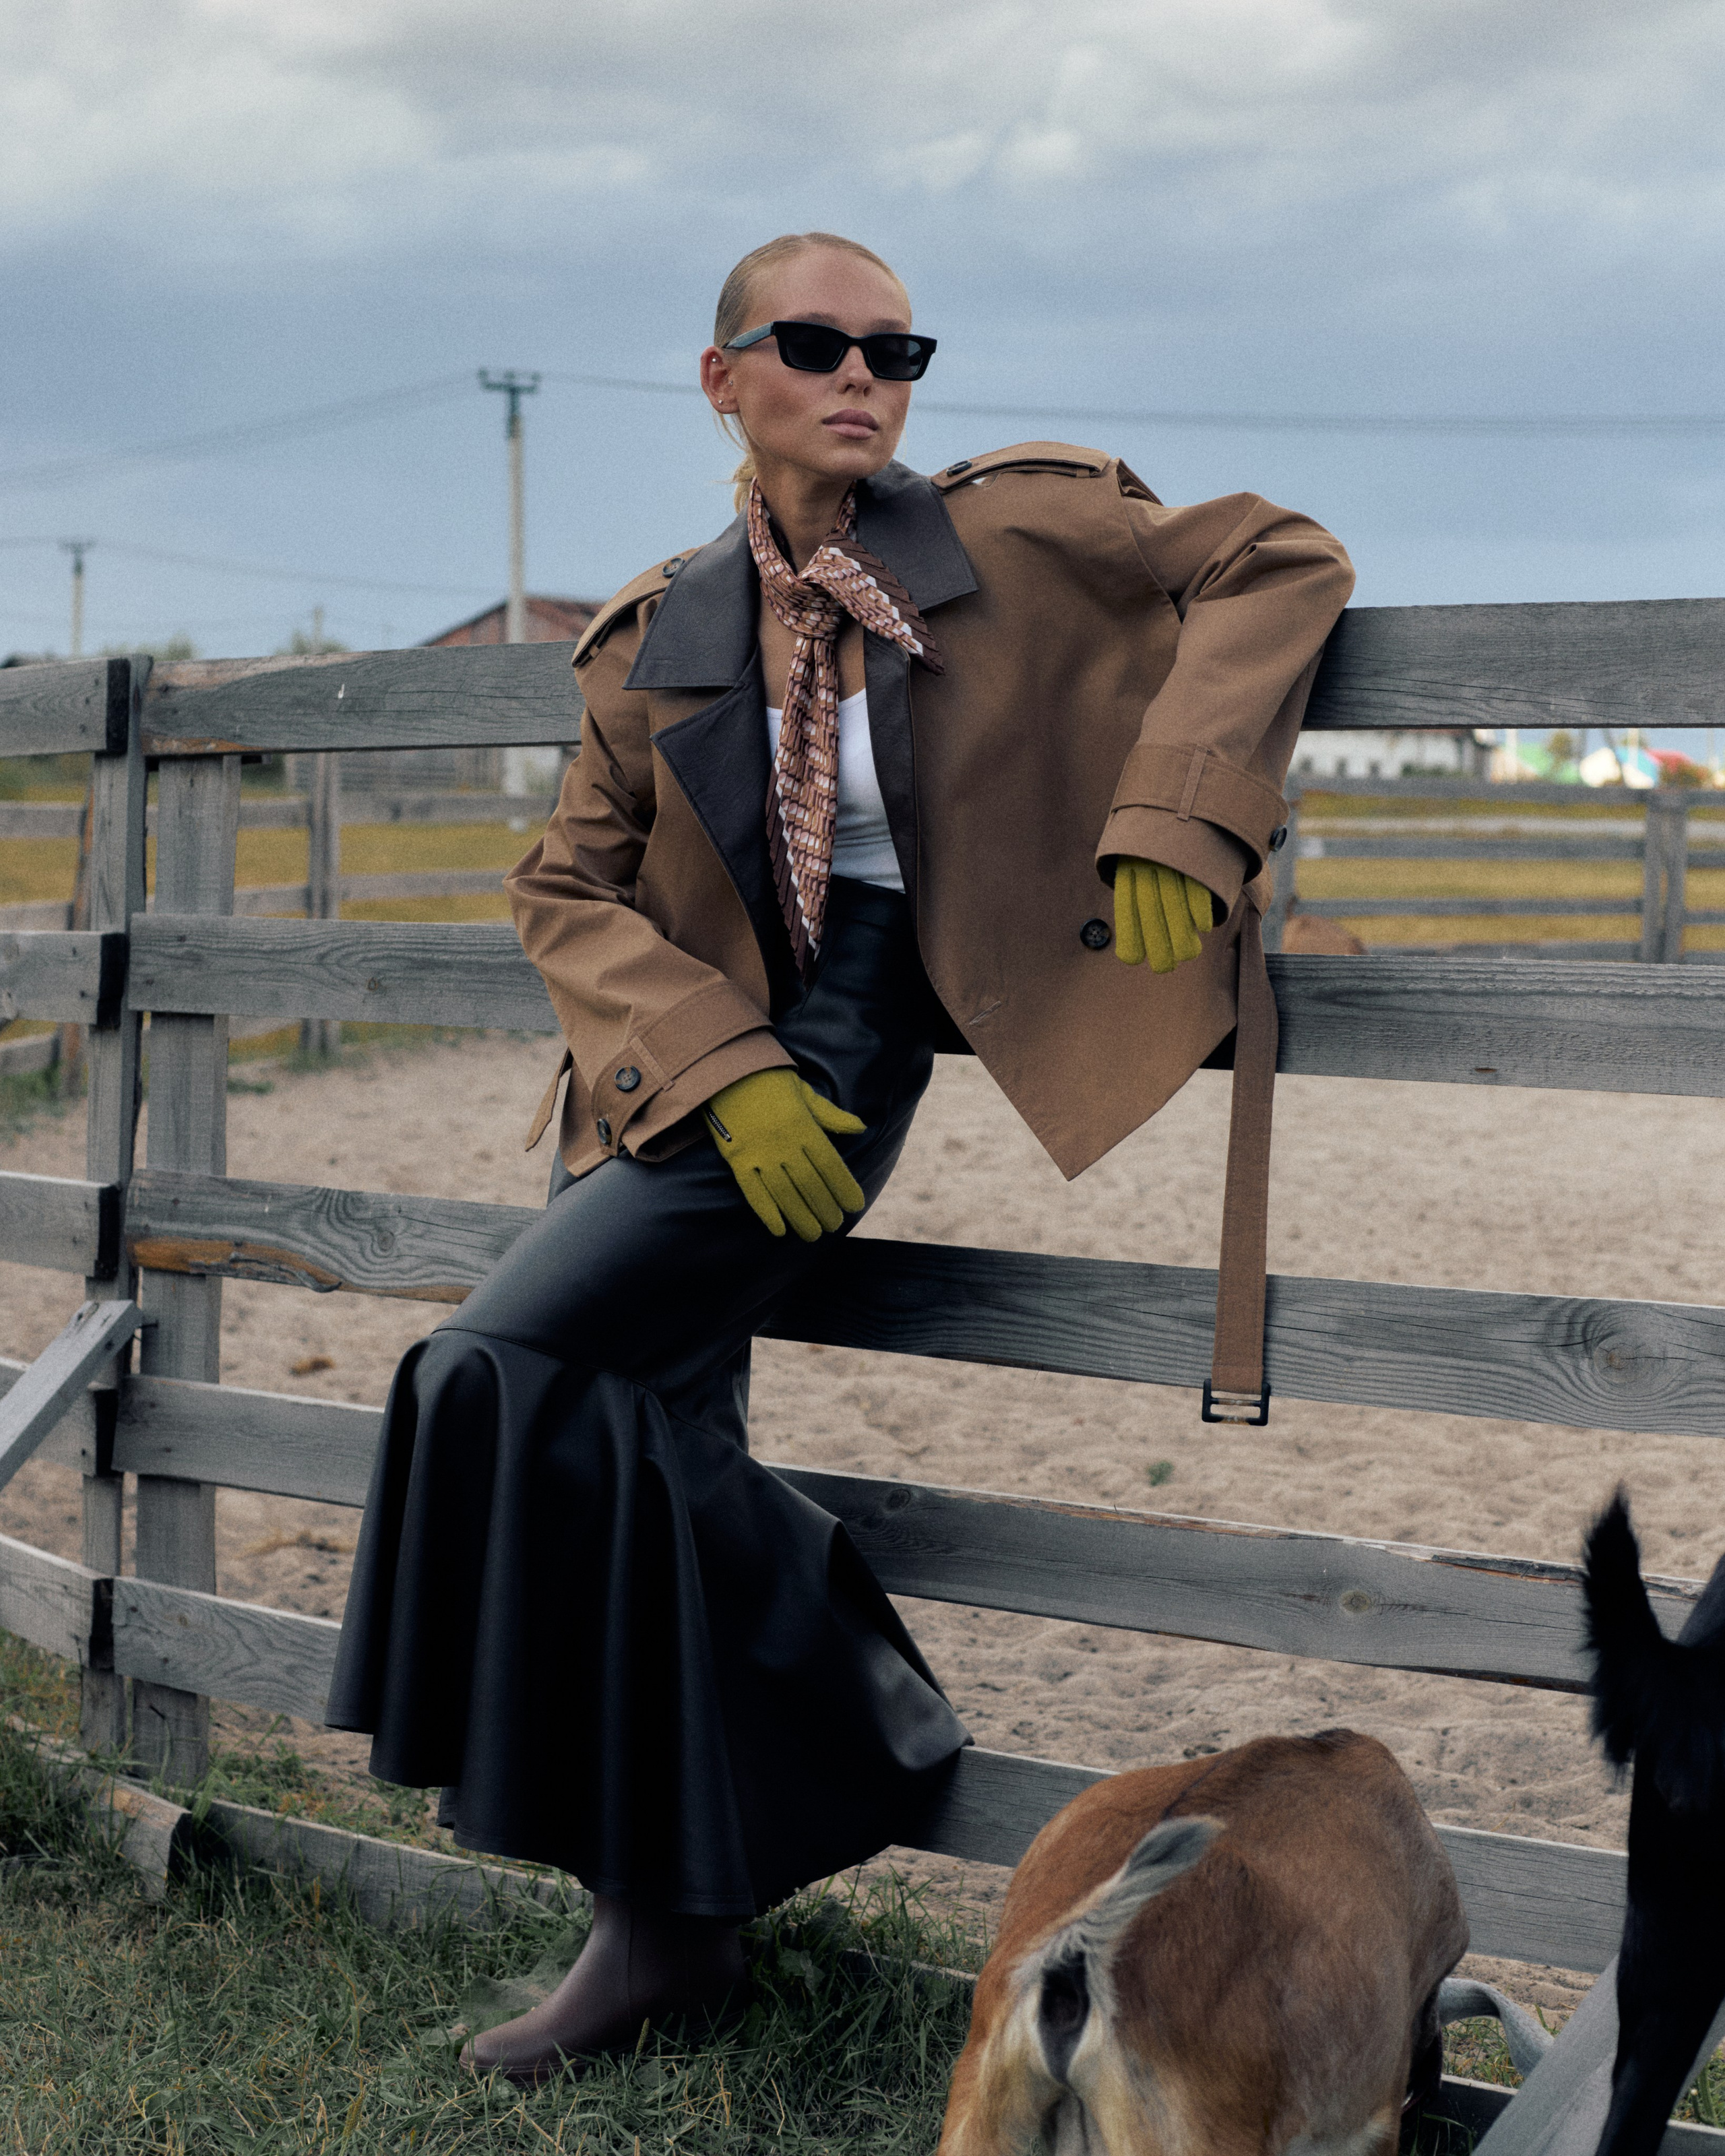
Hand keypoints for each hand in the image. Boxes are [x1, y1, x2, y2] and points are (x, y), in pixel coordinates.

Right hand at [704, 1067, 867, 1241]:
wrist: (726, 1070)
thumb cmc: (770, 1081)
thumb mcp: (805, 1093)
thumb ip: (831, 1116)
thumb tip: (860, 1128)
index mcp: (803, 1126)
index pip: (830, 1164)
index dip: (844, 1187)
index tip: (855, 1205)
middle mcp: (783, 1142)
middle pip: (810, 1184)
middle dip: (825, 1208)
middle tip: (835, 1225)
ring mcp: (759, 1152)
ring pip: (784, 1193)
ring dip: (800, 1217)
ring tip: (812, 1234)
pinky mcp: (736, 1159)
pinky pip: (752, 1191)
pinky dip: (766, 1212)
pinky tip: (779, 1229)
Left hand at [1113, 858, 1215, 971]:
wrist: (1181, 806)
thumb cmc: (1160, 848)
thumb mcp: (1139, 863)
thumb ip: (1138, 896)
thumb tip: (1137, 944)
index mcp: (1128, 866)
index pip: (1125, 906)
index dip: (1129, 934)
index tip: (1133, 958)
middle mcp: (1146, 862)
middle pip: (1150, 909)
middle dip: (1158, 944)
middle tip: (1165, 967)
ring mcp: (1170, 858)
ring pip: (1173, 902)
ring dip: (1181, 934)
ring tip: (1188, 954)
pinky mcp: (1195, 853)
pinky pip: (1196, 886)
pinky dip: (1199, 909)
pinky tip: (1203, 927)